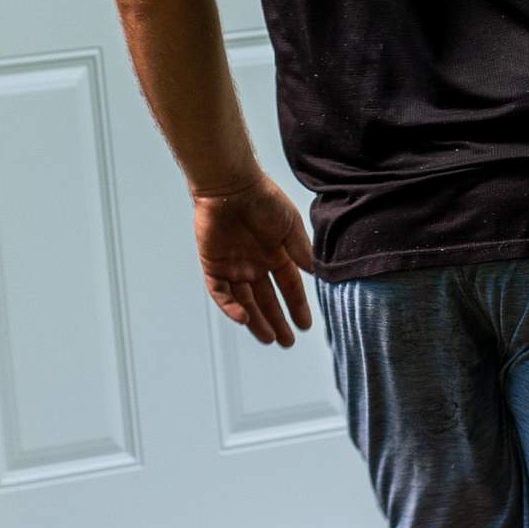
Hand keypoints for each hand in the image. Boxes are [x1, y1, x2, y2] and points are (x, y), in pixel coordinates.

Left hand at [193, 175, 316, 345]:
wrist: (231, 186)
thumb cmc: (263, 200)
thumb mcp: (290, 226)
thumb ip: (301, 251)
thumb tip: (315, 273)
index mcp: (275, 254)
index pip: (289, 287)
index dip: (297, 306)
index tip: (305, 325)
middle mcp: (255, 264)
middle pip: (267, 300)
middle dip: (277, 321)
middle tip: (287, 341)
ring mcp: (234, 266)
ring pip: (245, 302)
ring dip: (256, 321)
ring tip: (269, 338)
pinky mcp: (213, 265)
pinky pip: (221, 293)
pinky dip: (231, 307)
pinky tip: (244, 318)